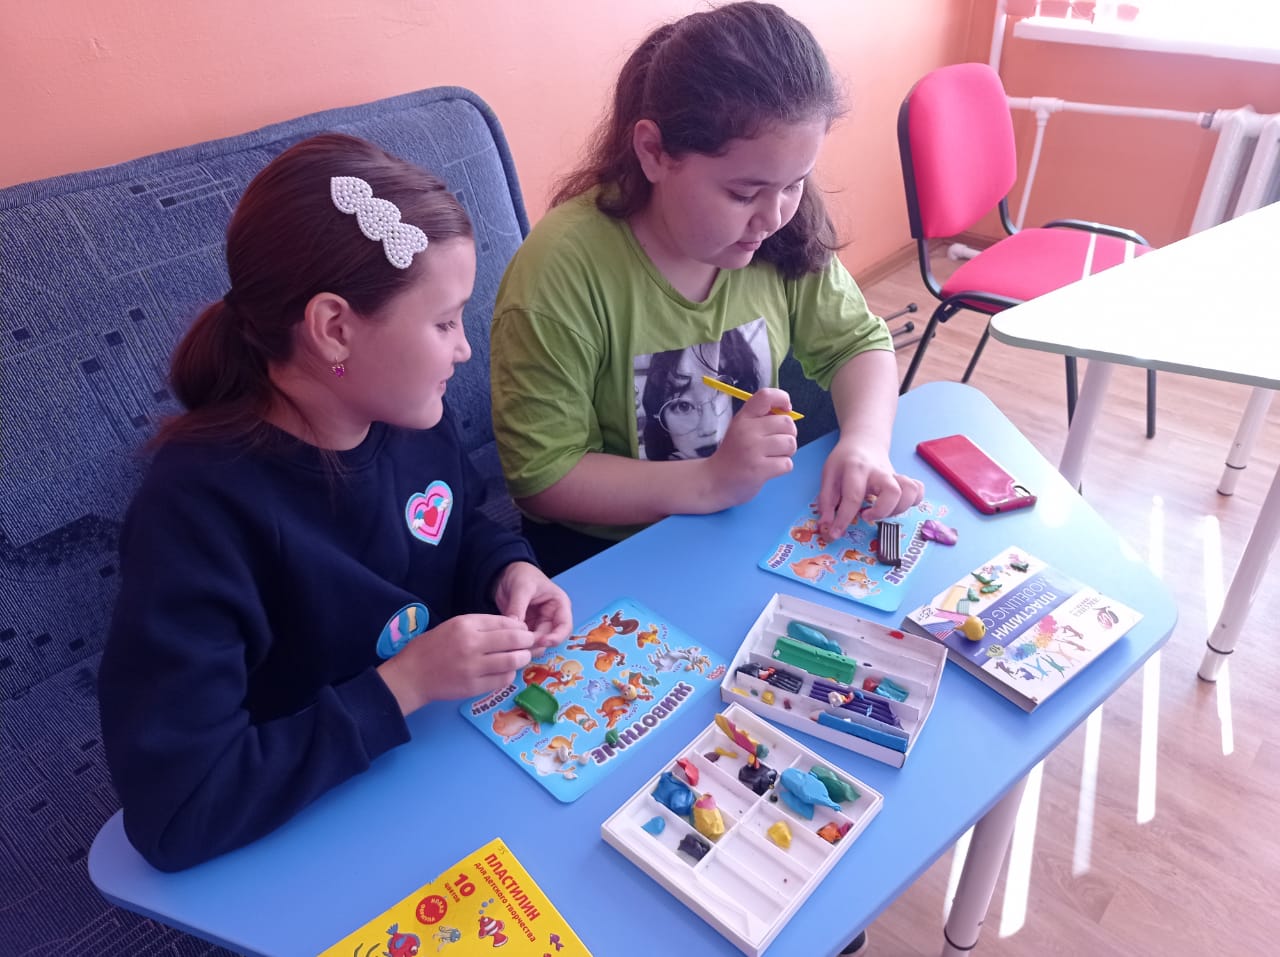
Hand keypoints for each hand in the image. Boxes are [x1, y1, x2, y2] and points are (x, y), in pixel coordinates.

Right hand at [377, 614, 538, 714]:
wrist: (412, 676)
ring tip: (523, 657)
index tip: (523, 629)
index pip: (504, 622)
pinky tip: (507, 671)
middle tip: (531, 642)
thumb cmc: (431, 647)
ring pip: (512, 661)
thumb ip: (481, 625)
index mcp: (465, 625)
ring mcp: (473, 668)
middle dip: (527, 640)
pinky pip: (503, 680)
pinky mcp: (474, 687)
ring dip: (523, 658)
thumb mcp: (453, 626)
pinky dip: (510, 674)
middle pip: (513, 640)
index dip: (519, 626)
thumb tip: (512, 626)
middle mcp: (471, 645)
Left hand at [492, 561, 572, 648]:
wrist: (505, 574)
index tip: (541, 642)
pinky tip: (508, 646)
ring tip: (513, 647)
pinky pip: (525, 641)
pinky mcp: (526, 629)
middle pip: (549, 638)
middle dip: (536, 644)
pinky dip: (518, 645)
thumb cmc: (521, 575)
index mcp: (559, 605)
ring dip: (527, 647)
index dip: (556, 637)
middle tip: (520, 647)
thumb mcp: (522, 587)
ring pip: (537, 643)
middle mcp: (552, 617)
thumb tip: (514, 627)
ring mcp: (539, 624)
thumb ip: (518, 607)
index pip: (564, 626)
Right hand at [705, 388, 797, 509]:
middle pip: (787, 423)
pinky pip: (787, 463)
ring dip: (787, 452)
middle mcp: (747, 430)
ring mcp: (753, 450)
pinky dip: (782, 467)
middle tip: (776, 443)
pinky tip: (769, 469)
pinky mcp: (759, 469)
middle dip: (788, 434)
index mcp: (743, 418)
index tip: (785, 409)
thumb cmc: (733, 454)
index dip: (782, 398)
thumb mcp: (741, 429)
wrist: (714, 481)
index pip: (766, 396)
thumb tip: (787, 412)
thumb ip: (760, 419)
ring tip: (773, 456)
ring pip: (790, 444)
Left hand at [816, 436, 924, 539]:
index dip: (843, 519)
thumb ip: (826, 501)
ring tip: (881, 512)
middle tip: (866, 515)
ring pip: (910, 491)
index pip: (853, 496)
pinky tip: (896, 506)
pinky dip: (913, 502)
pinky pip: (918, 490)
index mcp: (856, 469)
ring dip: (898, 509)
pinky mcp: (903, 481)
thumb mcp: (828, 475)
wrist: (863, 443)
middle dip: (881, 511)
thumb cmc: (844, 461)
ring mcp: (894, 476)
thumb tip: (826, 525)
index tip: (835, 533)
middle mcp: (879, 472)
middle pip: (893, 492)